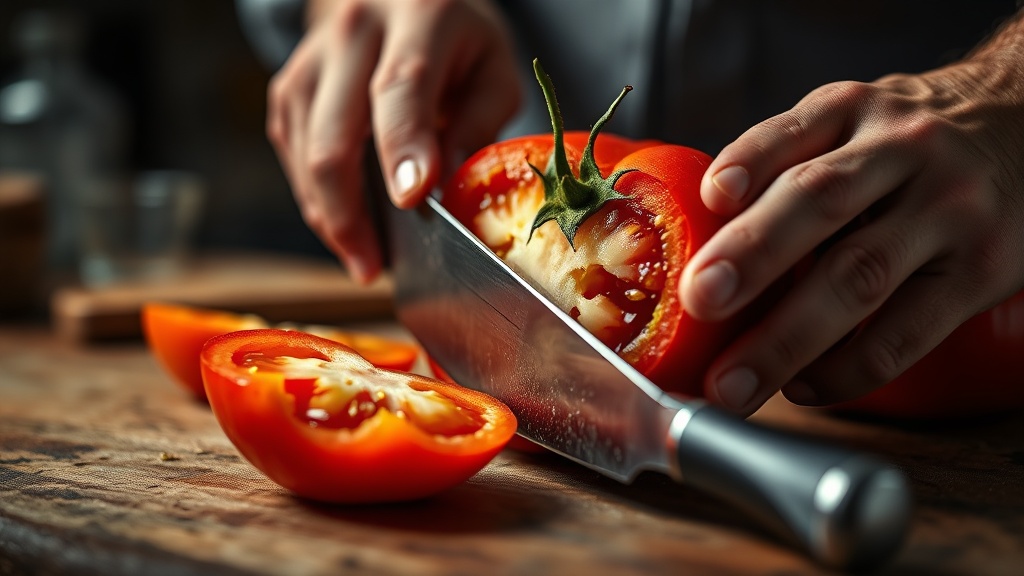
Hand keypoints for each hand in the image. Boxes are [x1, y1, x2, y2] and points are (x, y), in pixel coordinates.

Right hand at [267, 0, 520, 281]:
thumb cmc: (458, 42)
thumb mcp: (494, 70)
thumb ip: (480, 124)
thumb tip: (444, 186)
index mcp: (420, 17)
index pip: (402, 87)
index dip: (403, 147)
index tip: (412, 201)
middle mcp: (355, 30)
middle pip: (334, 136)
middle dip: (352, 214)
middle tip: (375, 268)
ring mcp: (312, 59)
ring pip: (304, 153)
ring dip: (331, 217)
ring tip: (363, 260)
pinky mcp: (289, 87)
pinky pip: (292, 153)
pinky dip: (317, 199)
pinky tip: (344, 226)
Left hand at [680, 25, 1023, 415]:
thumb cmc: (907, 146)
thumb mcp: (851, 125)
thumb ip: (787, 168)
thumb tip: (699, 247)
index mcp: (853, 111)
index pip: (791, 132)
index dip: (748, 162)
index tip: (710, 198)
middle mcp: (903, 152)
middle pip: (820, 202)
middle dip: (753, 255)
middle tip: (698, 300)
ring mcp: (949, 210)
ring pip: (861, 274)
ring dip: (788, 336)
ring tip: (735, 380)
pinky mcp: (983, 270)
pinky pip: (908, 331)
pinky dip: (849, 367)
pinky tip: (803, 386)